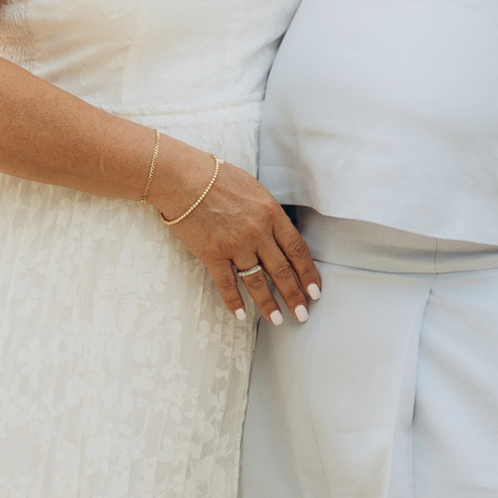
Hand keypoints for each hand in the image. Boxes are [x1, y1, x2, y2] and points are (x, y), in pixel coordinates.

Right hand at [155, 149, 320, 325]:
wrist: (182, 178)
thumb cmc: (216, 177)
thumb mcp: (253, 189)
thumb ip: (267, 213)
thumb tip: (277, 233)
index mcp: (271, 213)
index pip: (297, 249)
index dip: (308, 273)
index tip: (315, 291)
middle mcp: (258, 232)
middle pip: (282, 270)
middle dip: (294, 295)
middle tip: (302, 314)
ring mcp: (235, 245)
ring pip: (257, 281)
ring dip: (268, 304)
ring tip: (277, 320)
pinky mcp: (212, 254)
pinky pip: (227, 283)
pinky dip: (234, 301)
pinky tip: (240, 314)